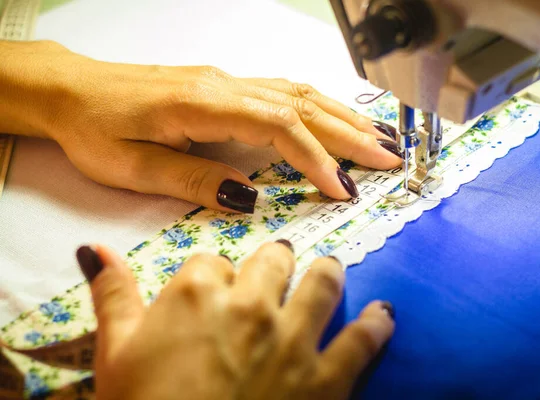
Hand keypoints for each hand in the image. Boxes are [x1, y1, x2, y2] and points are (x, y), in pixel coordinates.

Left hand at [0, 41, 402, 212]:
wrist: (73, 93)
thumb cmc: (97, 130)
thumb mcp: (134, 167)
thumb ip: (194, 179)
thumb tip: (249, 196)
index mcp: (204, 105)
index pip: (280, 126)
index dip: (317, 157)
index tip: (344, 188)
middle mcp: (225, 86)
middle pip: (303, 104)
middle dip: (350, 133)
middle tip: (391, 158)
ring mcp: (228, 82)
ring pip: (299, 93)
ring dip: (343, 116)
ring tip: (381, 137)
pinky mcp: (226, 87)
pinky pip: (285, 92)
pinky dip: (320, 107)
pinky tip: (338, 118)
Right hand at [76, 242, 394, 399]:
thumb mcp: (115, 354)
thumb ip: (112, 294)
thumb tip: (95, 249)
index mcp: (198, 292)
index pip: (212, 260)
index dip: (215, 274)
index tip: (216, 287)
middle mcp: (252, 303)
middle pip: (273, 260)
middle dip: (274, 262)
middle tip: (277, 266)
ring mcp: (294, 338)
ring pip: (323, 282)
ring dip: (327, 272)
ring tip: (329, 269)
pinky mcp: (327, 378)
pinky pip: (363, 338)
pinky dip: (376, 322)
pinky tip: (383, 313)